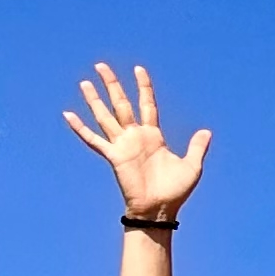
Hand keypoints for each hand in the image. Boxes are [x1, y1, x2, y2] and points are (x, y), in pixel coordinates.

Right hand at [64, 62, 212, 216]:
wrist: (160, 210)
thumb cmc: (175, 191)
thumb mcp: (192, 166)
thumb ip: (196, 147)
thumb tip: (206, 131)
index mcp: (153, 136)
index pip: (147, 104)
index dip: (143, 87)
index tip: (139, 69)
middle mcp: (135, 136)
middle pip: (121, 103)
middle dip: (112, 84)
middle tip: (102, 65)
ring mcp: (123, 145)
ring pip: (105, 116)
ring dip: (94, 99)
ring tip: (84, 82)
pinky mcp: (113, 156)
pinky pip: (93, 139)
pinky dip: (80, 128)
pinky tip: (68, 114)